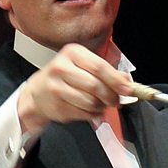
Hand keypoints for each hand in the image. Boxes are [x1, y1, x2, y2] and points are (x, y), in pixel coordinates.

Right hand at [16, 43, 131, 133]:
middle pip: (95, 86)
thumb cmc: (65, 76)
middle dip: (111, 97)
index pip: (100, 67)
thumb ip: (106, 71)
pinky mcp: (56, 105)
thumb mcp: (84, 65)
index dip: (117, 80)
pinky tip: (89, 109)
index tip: (129, 89)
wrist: (38, 92)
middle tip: (116, 101)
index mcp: (72, 53)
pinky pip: (83, 114)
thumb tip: (126, 79)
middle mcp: (61, 68)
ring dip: (101, 107)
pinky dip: (92, 114)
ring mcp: (56, 88)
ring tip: (100, 104)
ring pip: (90, 102)